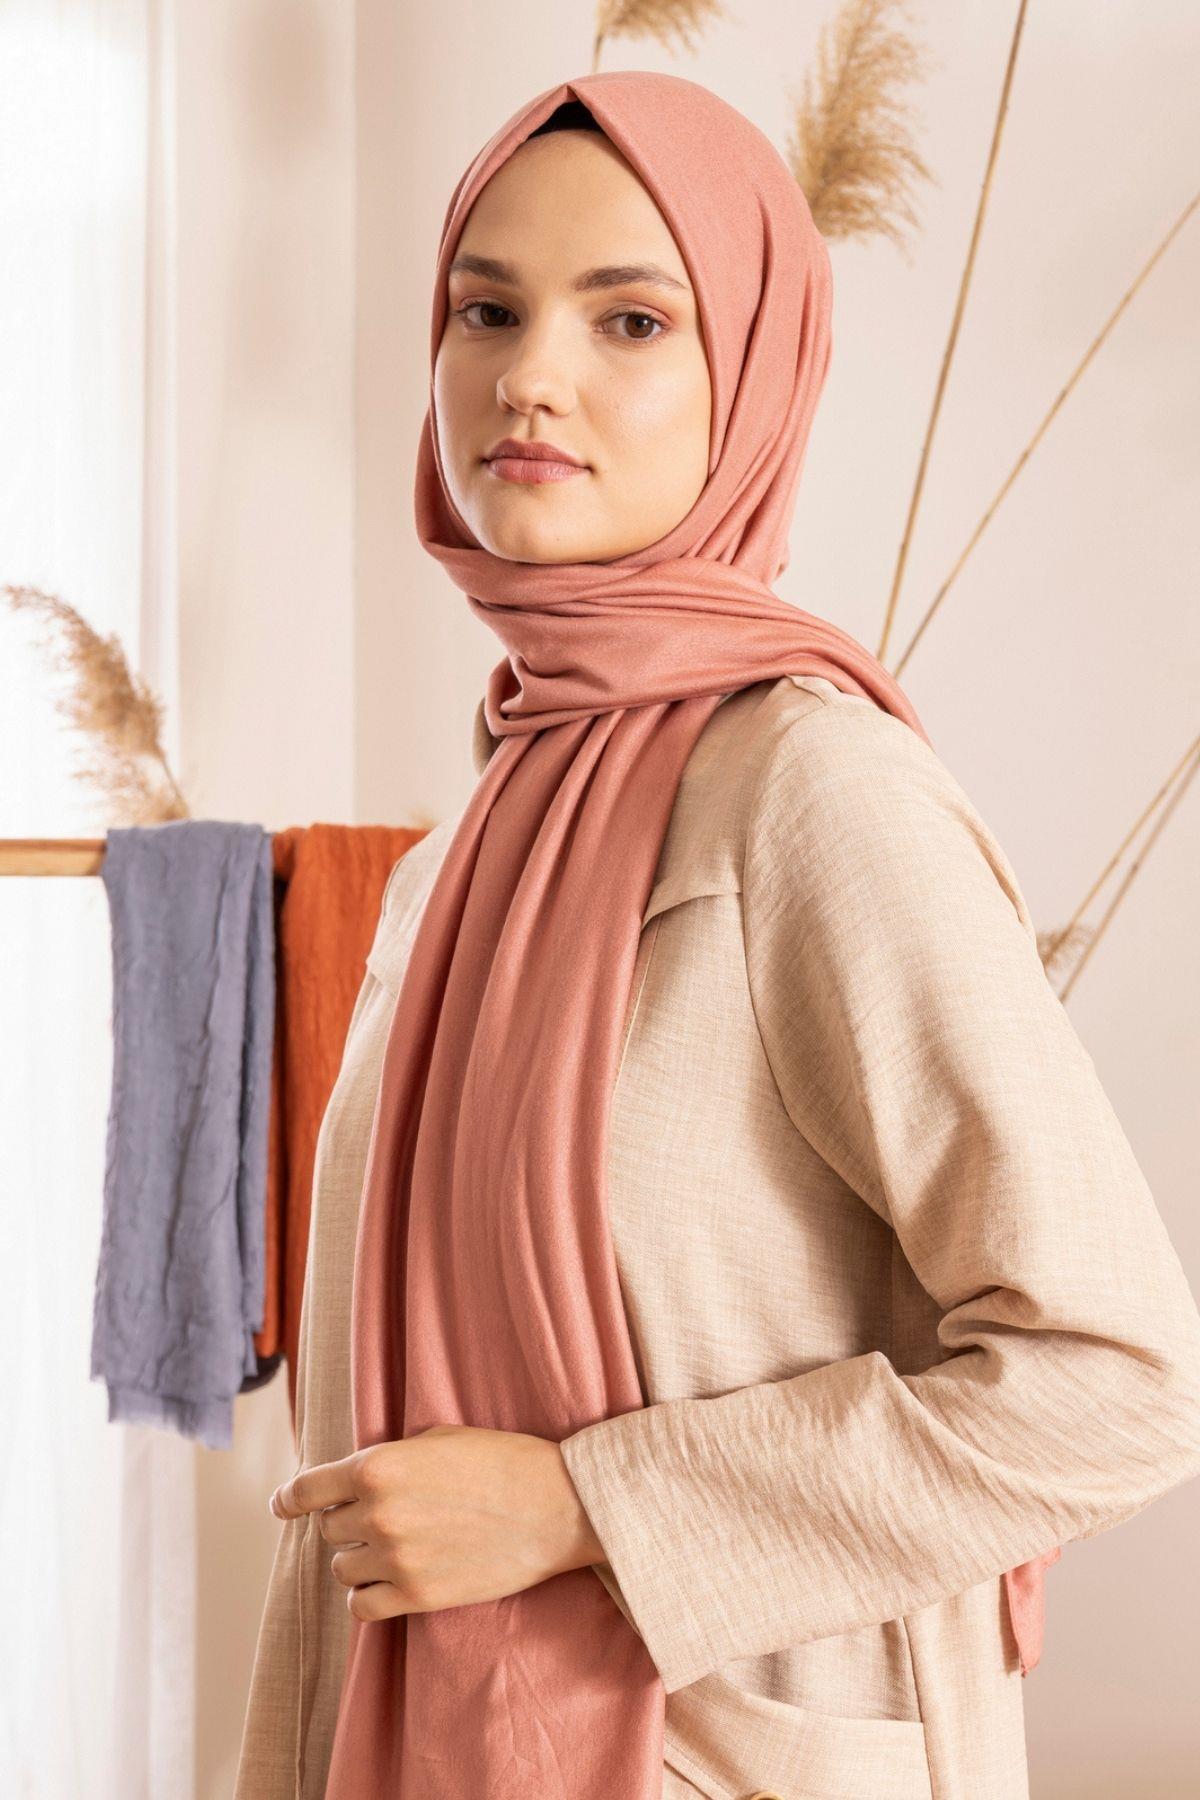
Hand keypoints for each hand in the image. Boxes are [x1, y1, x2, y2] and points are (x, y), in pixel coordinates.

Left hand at [268, 1425, 606, 1620]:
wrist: (555, 1506)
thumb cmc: (502, 1461)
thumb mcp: (438, 1439)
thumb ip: (389, 1460)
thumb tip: (355, 1480)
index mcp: (378, 1467)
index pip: (309, 1489)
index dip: (291, 1499)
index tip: (284, 1506)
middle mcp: (378, 1513)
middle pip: (330, 1530)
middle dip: (348, 1522)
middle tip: (381, 1518)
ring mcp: (396, 1558)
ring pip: (343, 1569)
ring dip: (360, 1559)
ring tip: (394, 1549)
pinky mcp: (417, 1597)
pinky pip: (362, 1608)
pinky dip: (369, 1597)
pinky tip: (389, 1583)